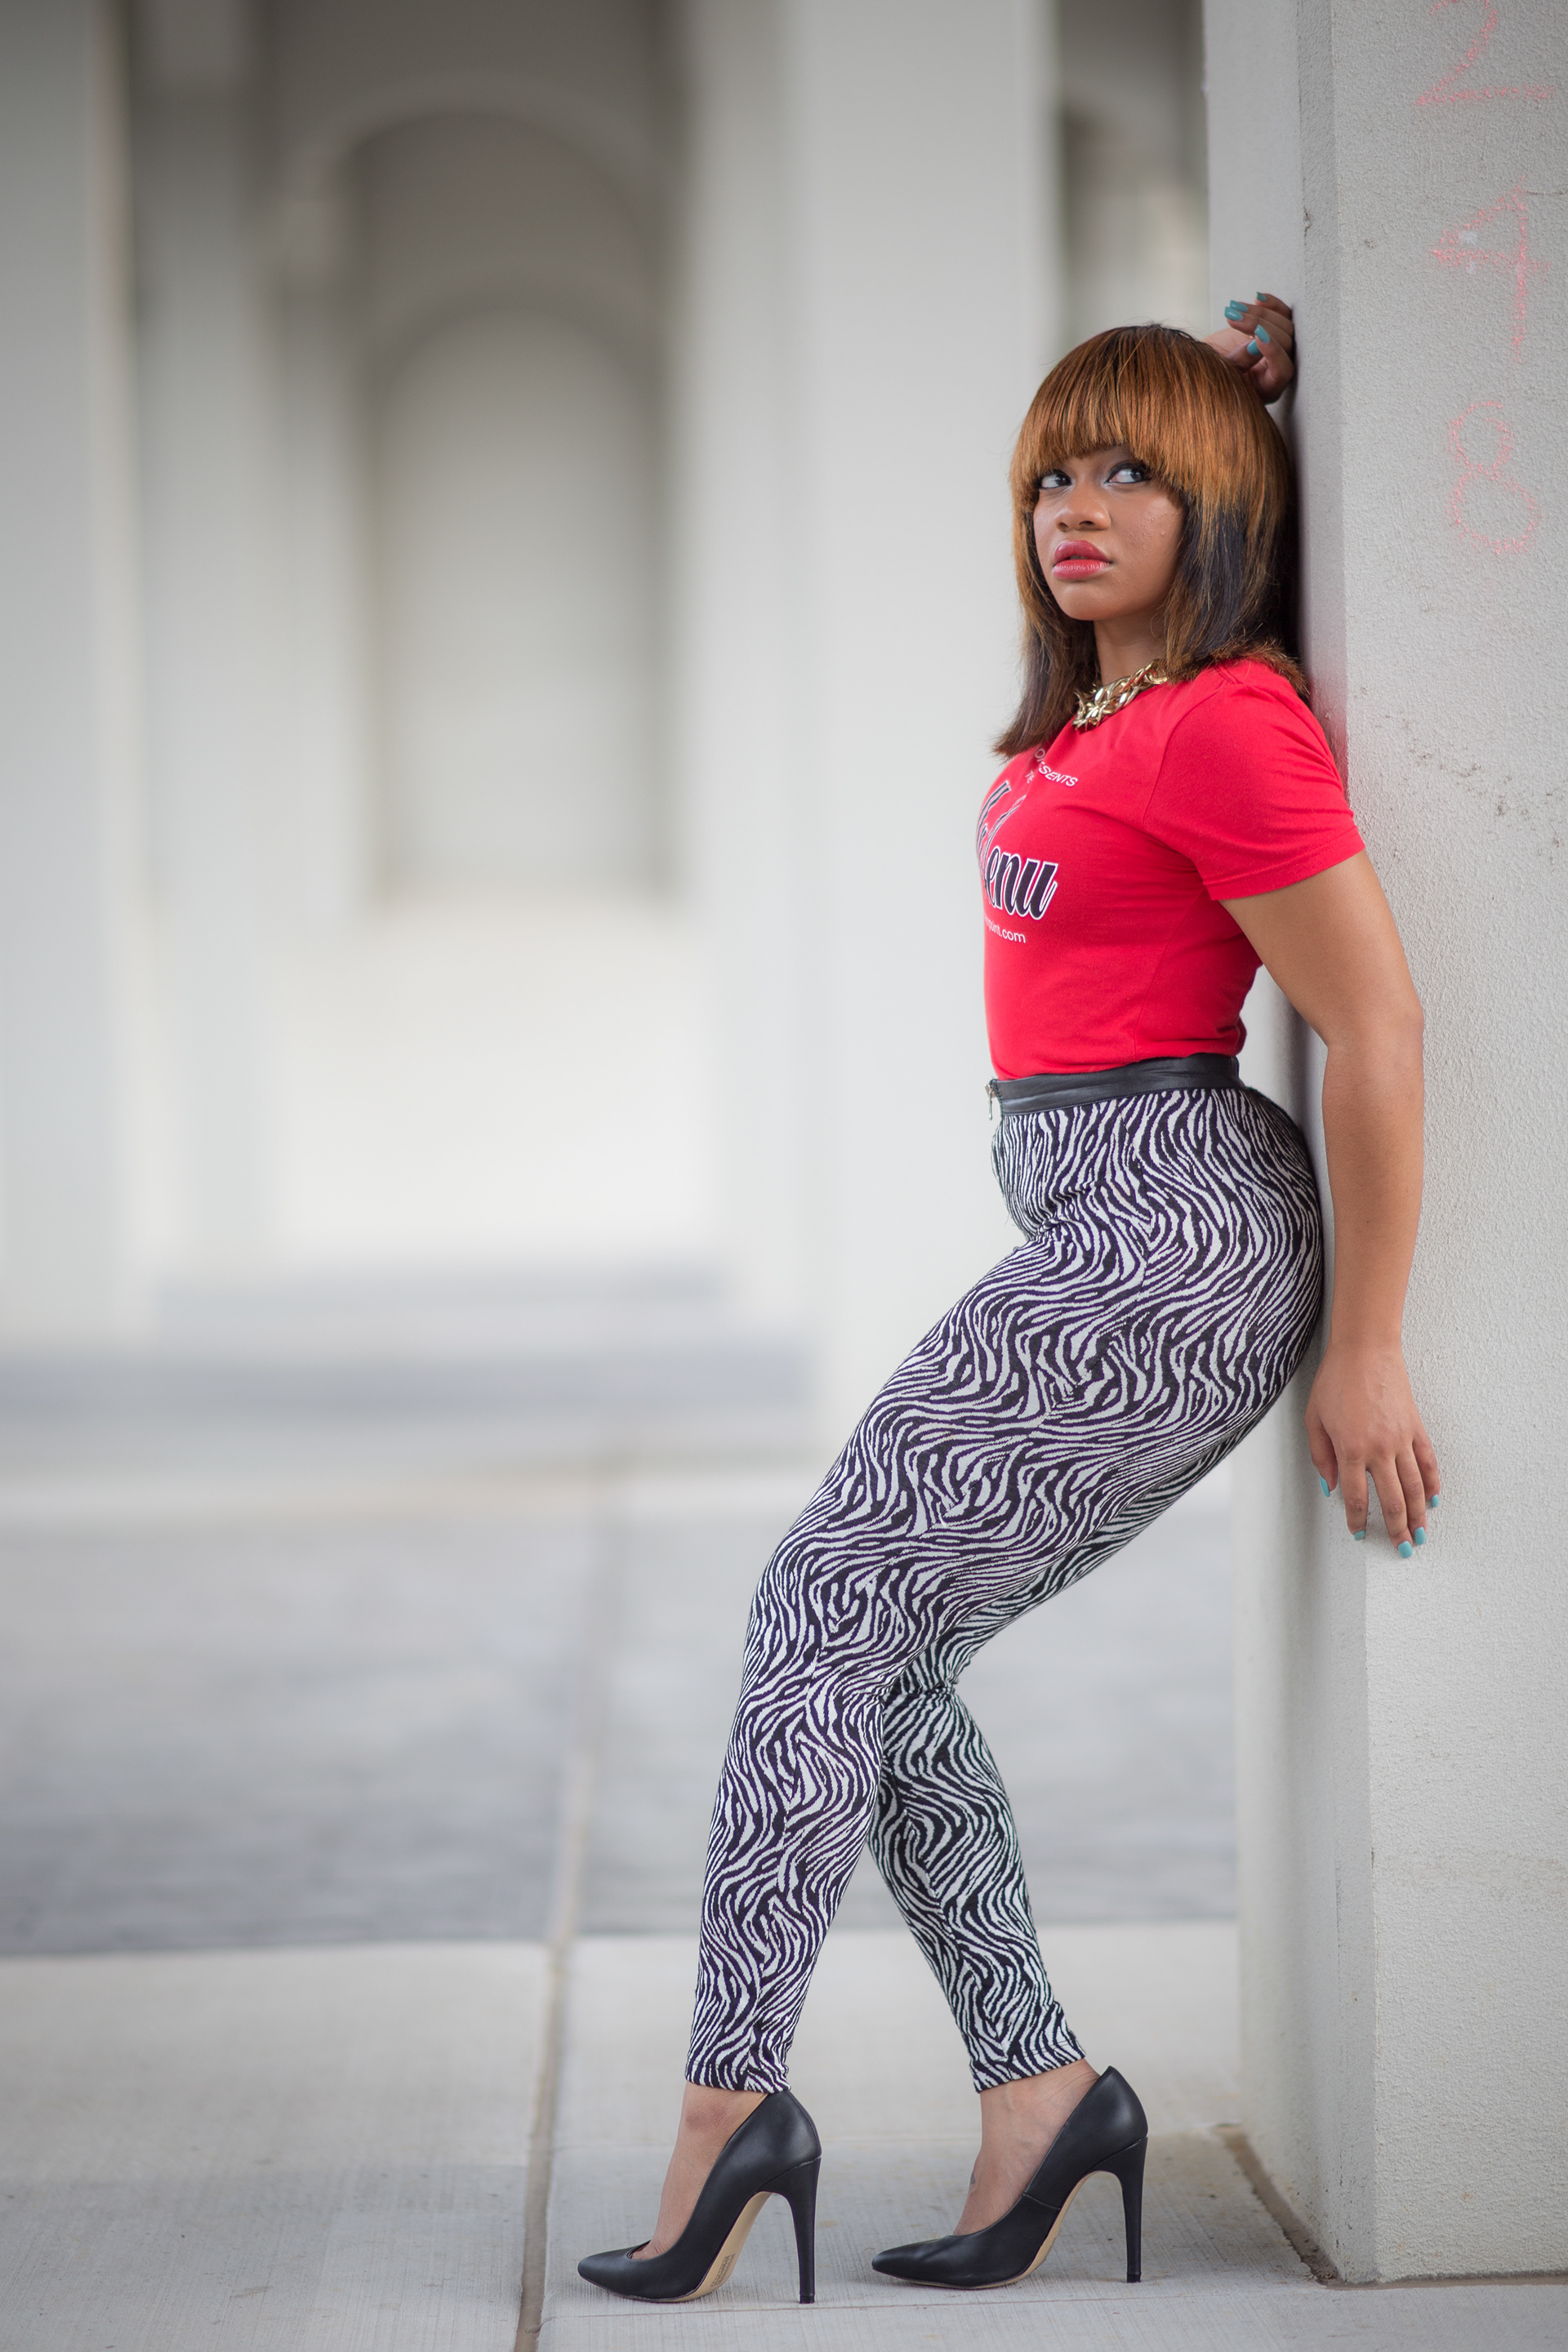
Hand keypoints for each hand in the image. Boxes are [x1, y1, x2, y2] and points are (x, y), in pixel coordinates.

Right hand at [1204, 291, 1295, 403]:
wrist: (1203, 363)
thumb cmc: (1207, 375)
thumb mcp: (1218, 373)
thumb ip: (1239, 363)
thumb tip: (1257, 344)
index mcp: (1268, 388)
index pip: (1282, 369)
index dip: (1273, 352)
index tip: (1256, 337)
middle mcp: (1278, 369)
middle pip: (1284, 342)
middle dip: (1259, 326)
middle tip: (1233, 318)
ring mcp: (1279, 348)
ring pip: (1285, 325)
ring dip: (1259, 313)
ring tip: (1233, 308)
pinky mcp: (1274, 331)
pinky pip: (1283, 315)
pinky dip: (1272, 304)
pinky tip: (1257, 298)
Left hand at [1304, 1340, 1440, 1551]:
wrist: (1365, 1349)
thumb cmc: (1335, 1380)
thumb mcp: (1314, 1418)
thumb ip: (1320, 1456)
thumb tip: (1330, 1487)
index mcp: (1350, 1449)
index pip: (1355, 1496)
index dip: (1358, 1519)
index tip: (1360, 1532)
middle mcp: (1378, 1448)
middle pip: (1391, 1499)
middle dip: (1397, 1527)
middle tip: (1402, 1547)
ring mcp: (1401, 1438)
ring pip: (1414, 1486)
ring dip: (1418, 1513)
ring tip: (1421, 1534)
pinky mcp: (1416, 1427)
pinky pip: (1428, 1461)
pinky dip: (1433, 1482)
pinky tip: (1434, 1499)